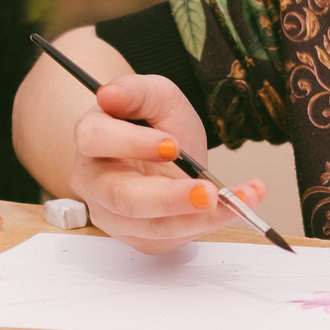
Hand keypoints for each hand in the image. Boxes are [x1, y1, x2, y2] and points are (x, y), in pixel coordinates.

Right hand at [68, 74, 265, 255]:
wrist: (164, 155)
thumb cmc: (153, 125)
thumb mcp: (156, 96)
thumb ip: (137, 91)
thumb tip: (109, 94)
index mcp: (92, 138)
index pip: (95, 139)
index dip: (131, 142)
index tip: (172, 145)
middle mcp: (94, 182)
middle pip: (122, 197)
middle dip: (170, 197)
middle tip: (209, 192)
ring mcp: (114, 215)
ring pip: (151, 226)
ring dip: (199, 217)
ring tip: (236, 201)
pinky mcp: (140, 237)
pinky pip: (172, 238)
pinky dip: (208, 225)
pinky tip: (233, 208)